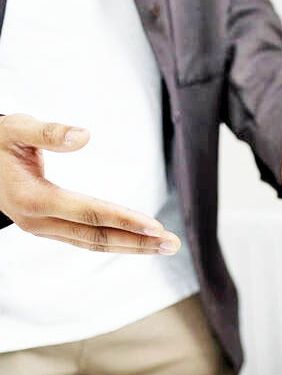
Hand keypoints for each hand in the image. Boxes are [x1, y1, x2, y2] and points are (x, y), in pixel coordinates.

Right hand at [0, 114, 179, 253]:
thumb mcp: (15, 128)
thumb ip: (48, 132)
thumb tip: (84, 136)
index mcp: (33, 198)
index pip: (89, 213)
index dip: (124, 220)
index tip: (155, 226)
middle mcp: (37, 220)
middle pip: (96, 236)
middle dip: (137, 242)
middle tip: (173, 243)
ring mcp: (40, 227)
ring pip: (92, 243)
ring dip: (130, 246)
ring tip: (165, 246)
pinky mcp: (45, 227)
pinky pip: (84, 239)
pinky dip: (113, 242)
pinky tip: (136, 242)